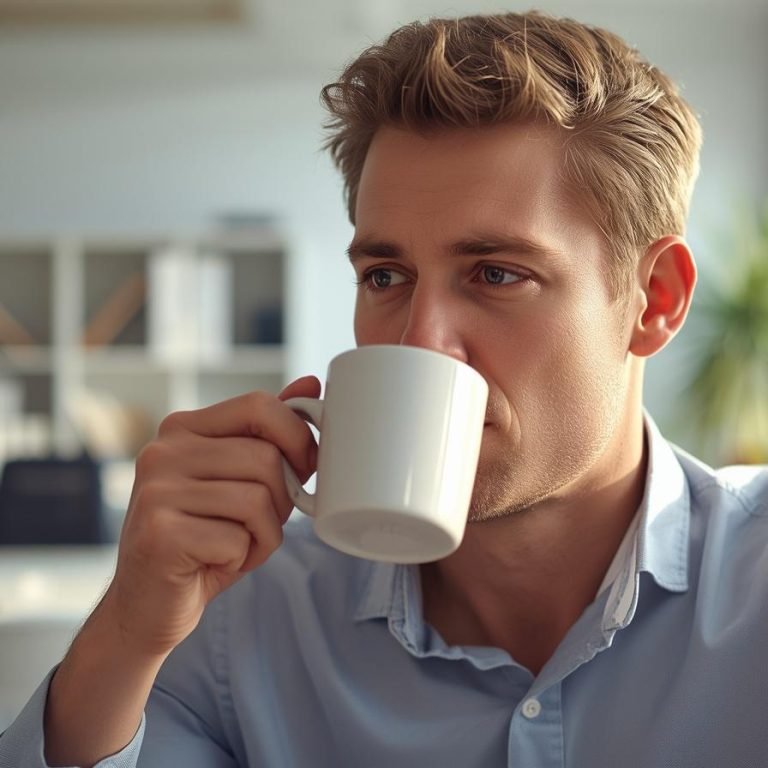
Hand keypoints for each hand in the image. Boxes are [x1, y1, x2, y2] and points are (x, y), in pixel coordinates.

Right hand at [102, 375, 320, 658]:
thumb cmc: (206, 539)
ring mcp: (156, 490)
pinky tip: (216, 563)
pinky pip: (239, 537)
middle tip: (259, 524)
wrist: (148, 605)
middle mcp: (163, 451)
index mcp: (183, 429)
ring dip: (265, 533)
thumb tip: (310, 383)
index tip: (304, 467)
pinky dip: (244, 557)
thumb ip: (271, 435)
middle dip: (281, 498)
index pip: (259, 404)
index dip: (296, 436)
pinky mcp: (159, 531)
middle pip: (266, 456)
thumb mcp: (243, 481)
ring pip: (258, 497)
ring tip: (236, 545)